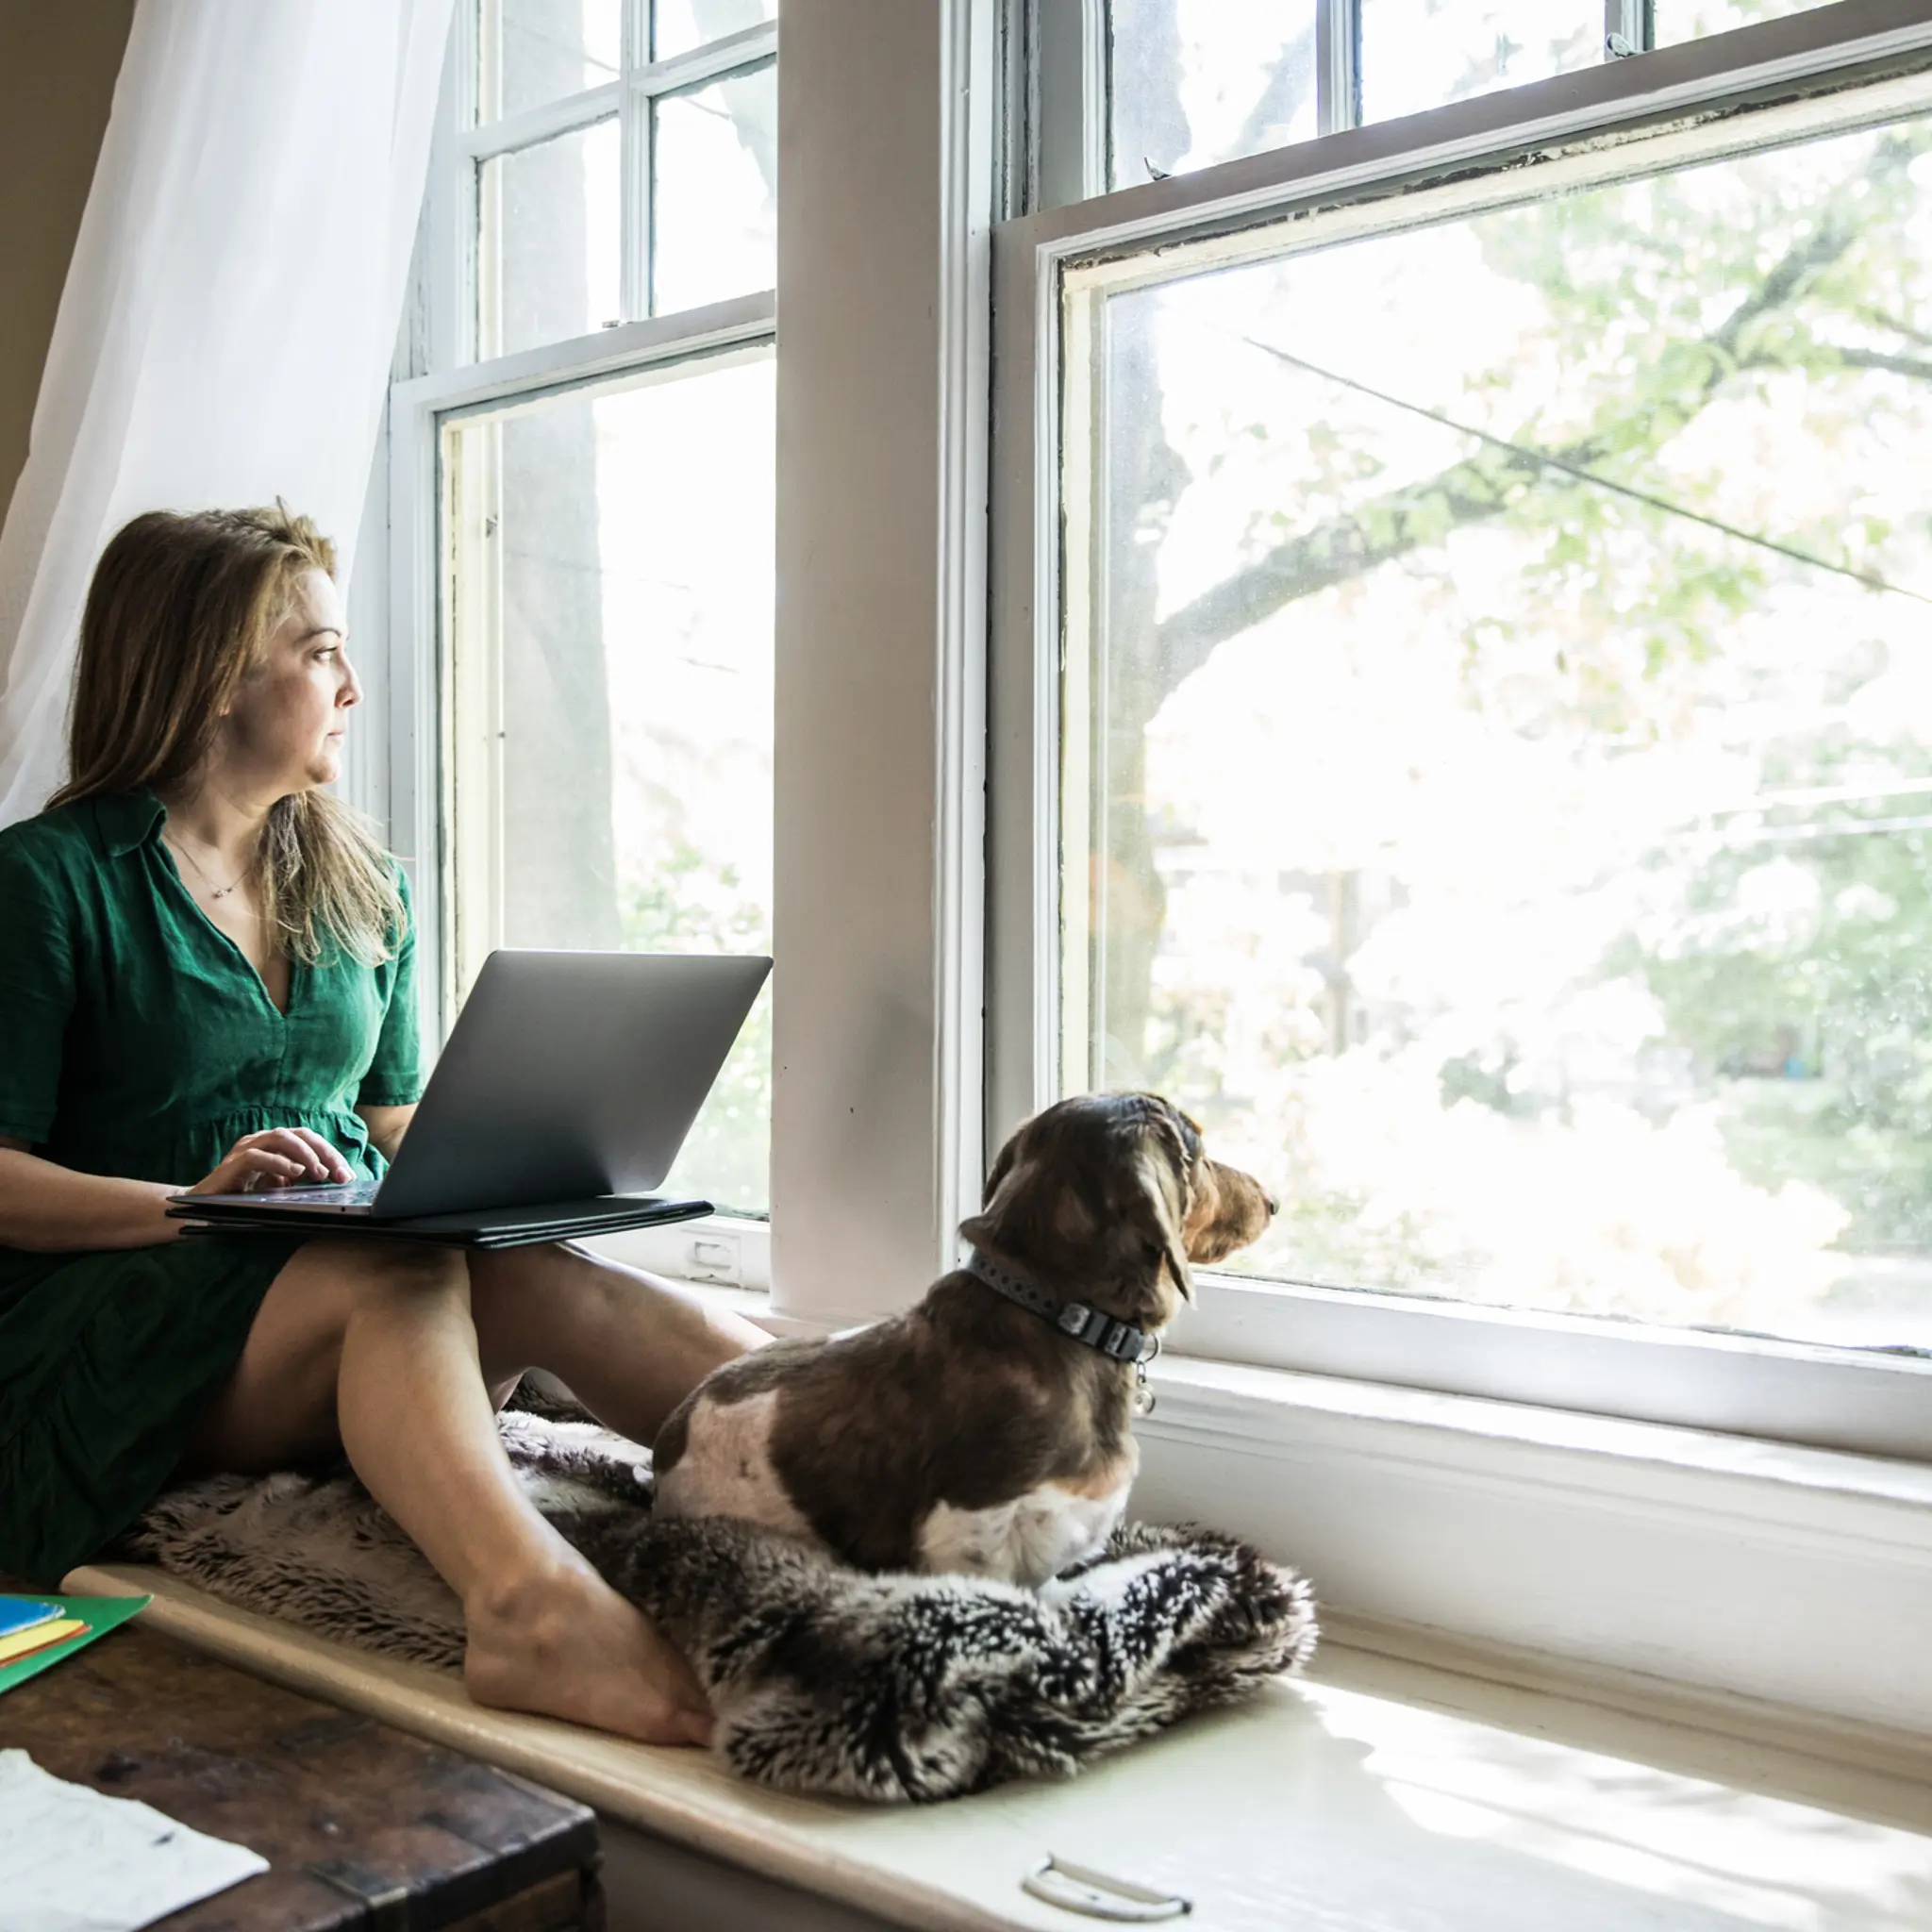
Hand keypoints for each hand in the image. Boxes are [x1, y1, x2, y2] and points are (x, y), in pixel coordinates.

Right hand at [186, 1127, 353, 1194]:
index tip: (348, 1175)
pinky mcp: (233, 1163)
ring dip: (306, 1155)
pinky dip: (279, 1163)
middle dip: (325, 1153)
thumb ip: (299, 1178)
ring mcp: (246, 1148)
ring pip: (282, 1138)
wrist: (203, 1206)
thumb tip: (332, 1179)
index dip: (331, 1155)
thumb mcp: (278, 1187)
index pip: (310, 1140)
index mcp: (276, 1143)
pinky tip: (295, 1174)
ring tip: (320, 1173)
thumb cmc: (243, 1194)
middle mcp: (263, 1140)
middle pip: (301, 1135)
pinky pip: (257, 1156)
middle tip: (340, 1175)